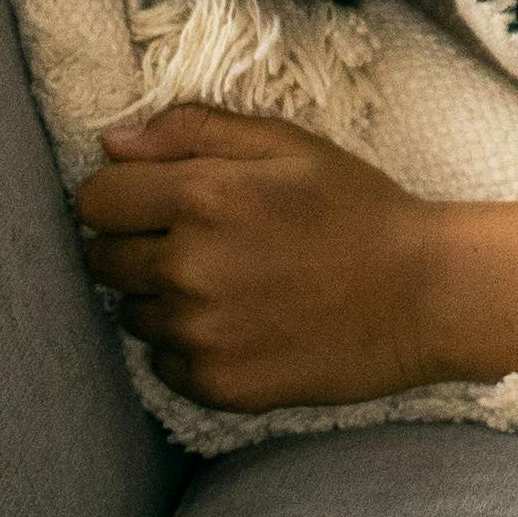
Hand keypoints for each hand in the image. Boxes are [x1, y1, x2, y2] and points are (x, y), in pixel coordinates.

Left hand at [73, 107, 459, 411]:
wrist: (423, 295)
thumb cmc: (357, 208)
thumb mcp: (287, 144)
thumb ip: (193, 131)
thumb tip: (113, 143)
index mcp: (202, 197)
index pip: (94, 201)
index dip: (119, 197)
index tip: (149, 202)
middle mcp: (188, 269)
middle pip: (102, 261)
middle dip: (135, 247)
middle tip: (193, 244)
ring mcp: (200, 334)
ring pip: (132, 314)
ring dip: (162, 298)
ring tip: (226, 285)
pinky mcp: (217, 384)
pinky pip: (164, 363)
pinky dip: (189, 346)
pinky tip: (241, 324)